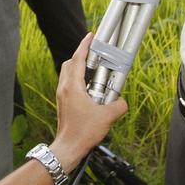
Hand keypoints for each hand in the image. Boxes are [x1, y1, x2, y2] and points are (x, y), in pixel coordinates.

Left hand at [49, 34, 127, 172]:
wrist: (68, 147)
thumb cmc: (83, 132)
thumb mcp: (107, 117)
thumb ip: (119, 105)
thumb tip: (122, 102)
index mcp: (72, 86)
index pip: (78, 58)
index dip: (85, 45)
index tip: (91, 36)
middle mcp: (64, 88)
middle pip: (71, 63)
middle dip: (82, 55)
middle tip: (95, 54)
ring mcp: (62, 95)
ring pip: (68, 73)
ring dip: (80, 68)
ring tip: (95, 71)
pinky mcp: (63, 103)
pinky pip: (69, 84)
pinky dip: (79, 80)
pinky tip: (90, 89)